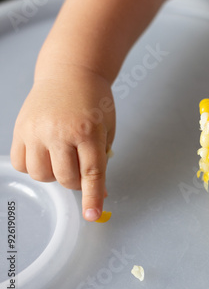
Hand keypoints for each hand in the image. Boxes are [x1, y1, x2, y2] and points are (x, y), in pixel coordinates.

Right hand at [11, 70, 115, 220]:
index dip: (92, 198)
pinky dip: (33, 167)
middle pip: (66, 178)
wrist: (70, 72)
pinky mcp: (20, 129)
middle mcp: (60, 132)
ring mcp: (36, 131)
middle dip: (76, 182)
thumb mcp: (107, 128)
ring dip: (54, 175)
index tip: (92, 215)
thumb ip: (103, 159)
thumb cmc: (94, 101)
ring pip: (41, 175)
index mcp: (88, 131)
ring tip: (62, 158)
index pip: (91, 173)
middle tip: (81, 167)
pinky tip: (44, 155)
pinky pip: (21, 164)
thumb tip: (101, 193)